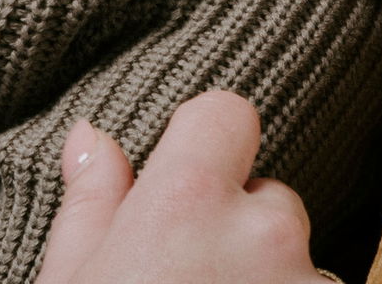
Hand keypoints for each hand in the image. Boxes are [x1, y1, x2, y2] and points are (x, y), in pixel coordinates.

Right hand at [35, 91, 332, 282]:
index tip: (187, 188)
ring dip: (271, 279)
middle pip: (269, 200)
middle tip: (192, 278)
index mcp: (189, 201)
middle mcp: (264, 234)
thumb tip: (90, 138)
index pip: (228, 114)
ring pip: (298, 262)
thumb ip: (91, 203)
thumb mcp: (72, 280)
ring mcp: (309, 283)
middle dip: (241, 233)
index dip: (207, 147)